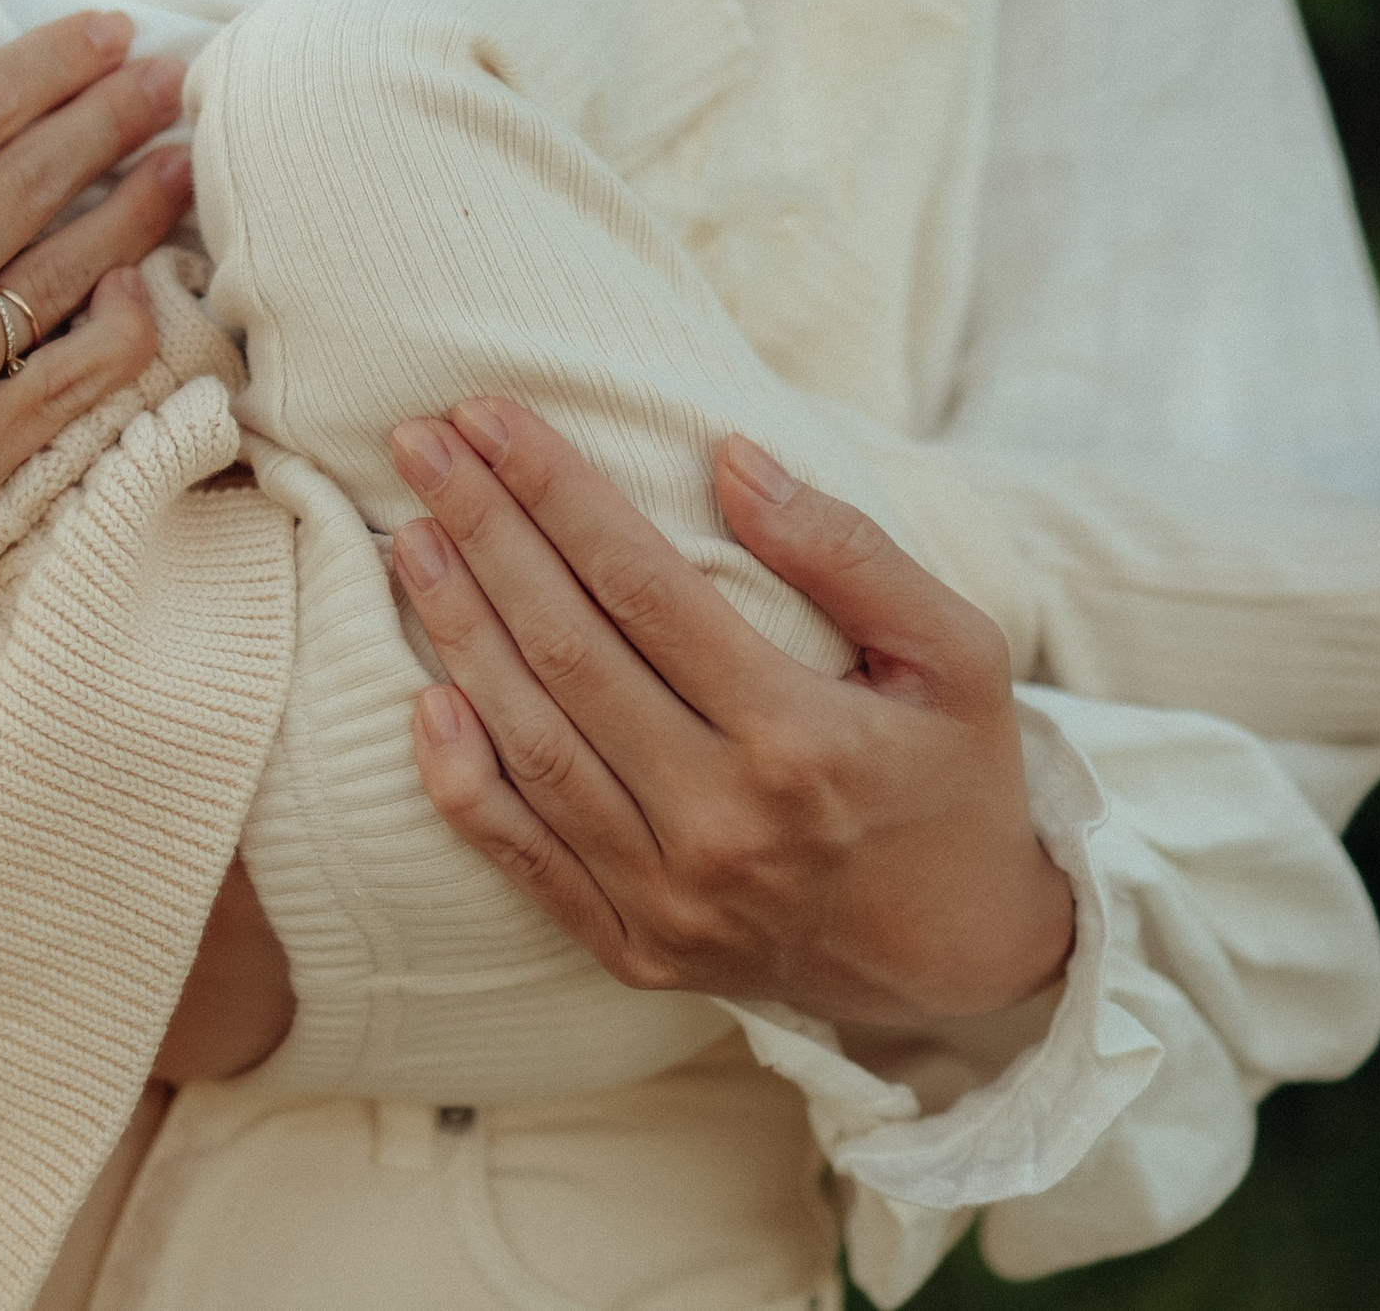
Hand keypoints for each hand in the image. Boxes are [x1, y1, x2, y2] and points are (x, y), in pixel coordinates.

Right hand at [0, 0, 194, 650]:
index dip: (56, 62)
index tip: (112, 29)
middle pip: (37, 185)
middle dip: (117, 117)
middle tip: (174, 75)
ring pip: (64, 283)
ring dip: (136, 213)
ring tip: (182, 165)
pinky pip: (64, 398)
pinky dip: (116, 337)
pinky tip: (141, 290)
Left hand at [389, 398, 1072, 1027]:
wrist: (967, 963)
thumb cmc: (957, 784)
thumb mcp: (959, 657)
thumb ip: (851, 555)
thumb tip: (732, 459)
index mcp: (801, 738)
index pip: (642, 587)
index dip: (557, 493)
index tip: (490, 415)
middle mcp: (723, 822)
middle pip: (567, 651)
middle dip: (484, 532)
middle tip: (420, 446)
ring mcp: (670, 897)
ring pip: (531, 745)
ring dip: (457, 631)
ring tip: (412, 537)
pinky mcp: (634, 947)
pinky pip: (522, 858)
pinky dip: (460, 781)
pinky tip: (423, 698)